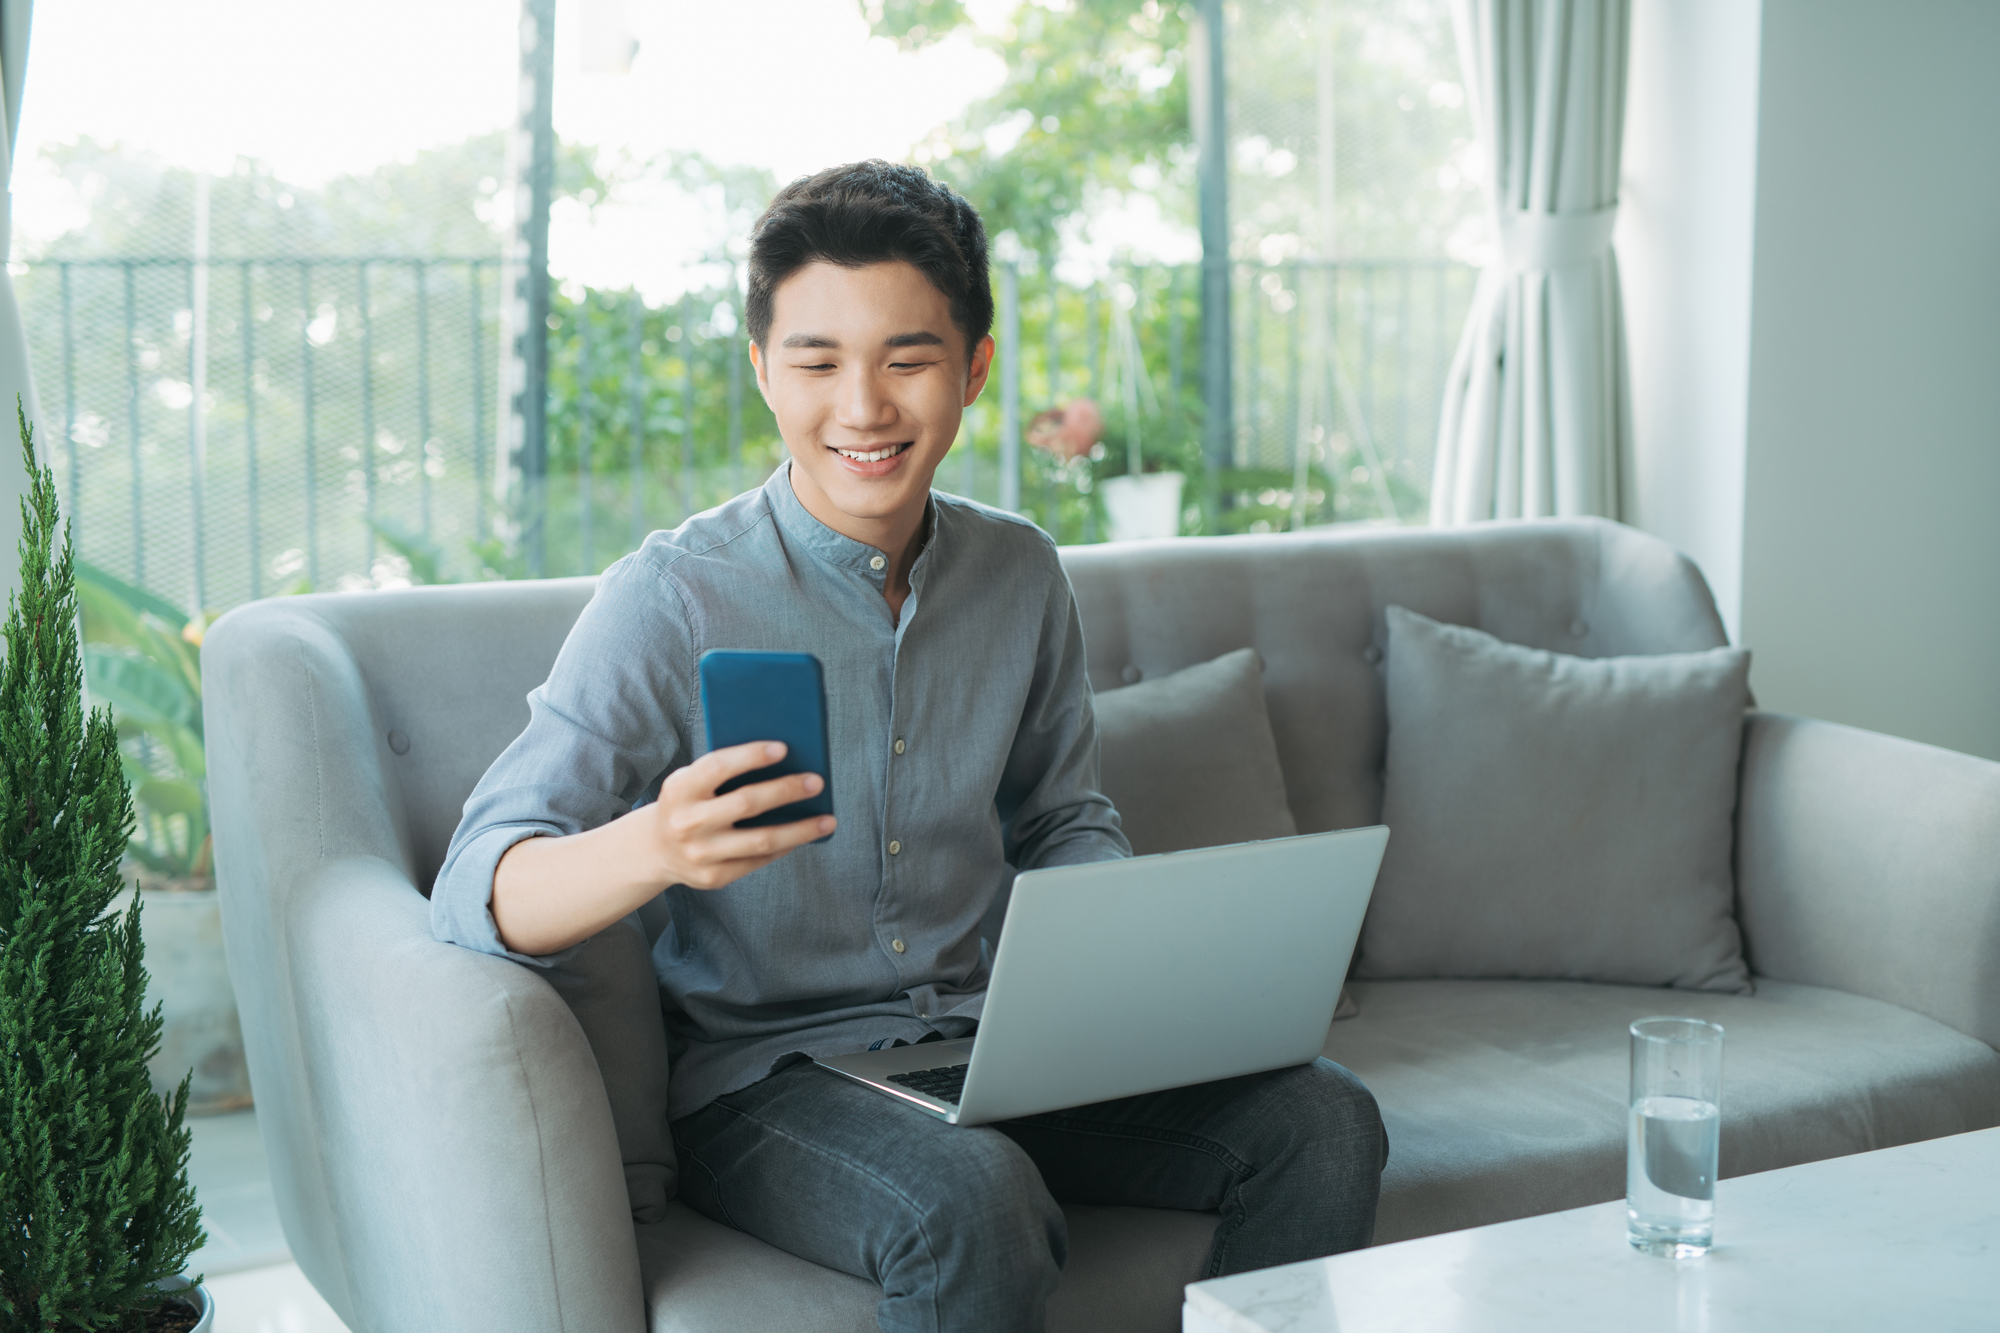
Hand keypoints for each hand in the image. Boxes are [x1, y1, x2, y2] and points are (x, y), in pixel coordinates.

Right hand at [649, 741, 835, 890]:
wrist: (655, 849)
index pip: (718, 767)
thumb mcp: (692, 781)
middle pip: (746, 804)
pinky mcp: (713, 877)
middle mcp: (687, 822)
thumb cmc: (688, 802)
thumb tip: (785, 761)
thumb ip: (726, 771)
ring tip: (828, 820)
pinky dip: (785, 846)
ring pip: (760, 840)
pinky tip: (805, 836)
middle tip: (817, 782)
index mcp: (680, 789)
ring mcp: (700, 854)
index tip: (784, 748)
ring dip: (800, 830)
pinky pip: (758, 861)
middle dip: (785, 791)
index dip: (751, 756)